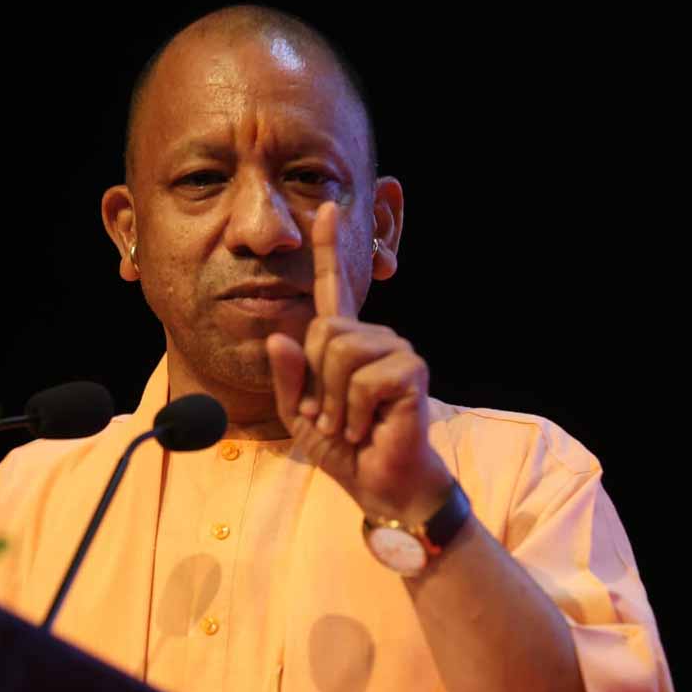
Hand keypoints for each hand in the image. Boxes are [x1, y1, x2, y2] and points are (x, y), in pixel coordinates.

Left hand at [265, 202, 451, 524]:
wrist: (381, 483)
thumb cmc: (345, 447)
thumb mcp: (300, 413)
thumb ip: (287, 377)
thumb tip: (280, 335)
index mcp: (346, 341)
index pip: (335, 288)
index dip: (329, 248)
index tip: (326, 208)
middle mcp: (374, 337)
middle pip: (323, 329)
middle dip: (315, 382)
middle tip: (331, 416)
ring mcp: (396, 350)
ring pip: (340, 351)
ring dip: (334, 402)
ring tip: (349, 424)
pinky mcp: (411, 371)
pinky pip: (362, 379)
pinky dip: (354, 413)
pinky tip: (367, 428)